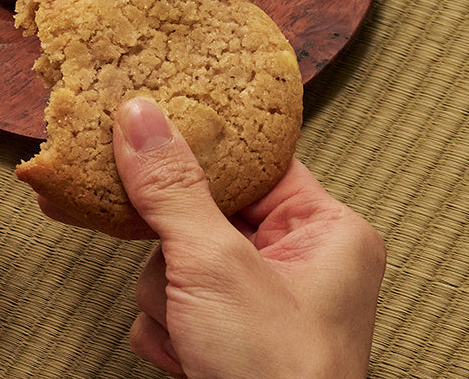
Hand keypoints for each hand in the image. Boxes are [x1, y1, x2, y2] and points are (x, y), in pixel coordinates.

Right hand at [116, 98, 385, 378]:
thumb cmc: (276, 377)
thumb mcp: (218, 267)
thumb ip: (174, 188)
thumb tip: (141, 115)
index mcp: (328, 231)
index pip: (256, 165)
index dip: (205, 156)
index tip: (152, 134)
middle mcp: (300, 264)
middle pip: (204, 215)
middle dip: (179, 256)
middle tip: (184, 277)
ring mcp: (260, 307)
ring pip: (178, 264)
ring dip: (170, 301)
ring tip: (195, 335)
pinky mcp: (227, 343)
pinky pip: (172, 307)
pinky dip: (168, 334)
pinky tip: (187, 358)